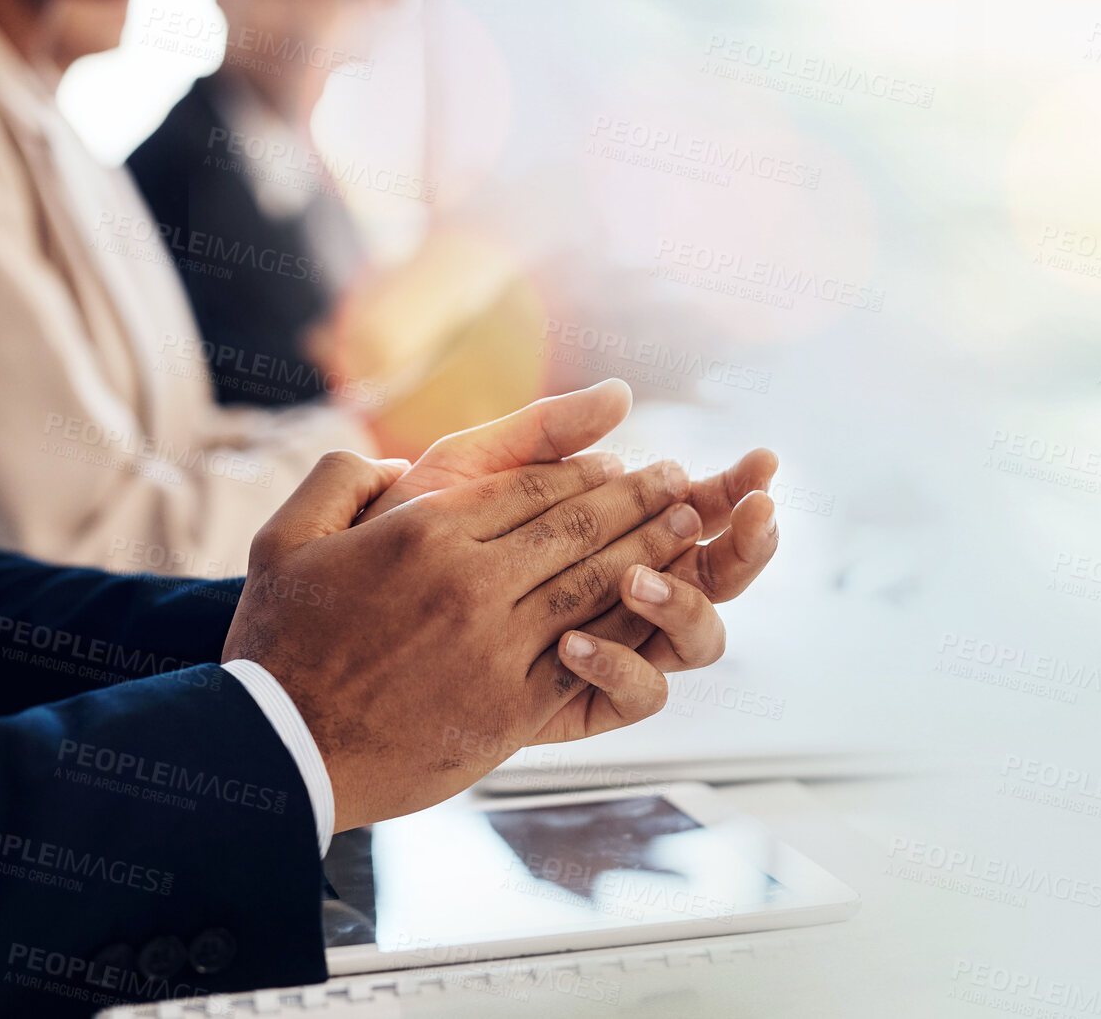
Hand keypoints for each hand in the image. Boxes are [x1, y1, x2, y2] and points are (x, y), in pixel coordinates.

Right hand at [222, 450, 704, 830]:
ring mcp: (495, 645)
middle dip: (636, 500)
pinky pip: (589, 653)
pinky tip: (659, 602)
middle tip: (676, 481)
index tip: (620, 463)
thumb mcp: (284, 540)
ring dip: (650, 549)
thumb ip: (340, 479)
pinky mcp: (512, 705)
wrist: (278, 751)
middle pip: (575, 527)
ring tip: (687, 526)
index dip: (584, 472)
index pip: (528, 487)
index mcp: (421, 531)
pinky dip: (631, 621)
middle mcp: (468, 581)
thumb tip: (393, 459)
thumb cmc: (278, 645)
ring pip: (593, 582)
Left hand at [355, 379, 782, 673]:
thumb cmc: (403, 544)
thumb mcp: (465, 471)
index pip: (698, 511)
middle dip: (745, 540)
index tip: (761, 462)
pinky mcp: (582, 706)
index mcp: (616, 536)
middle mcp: (628, 596)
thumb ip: (541, 431)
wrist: (340, 639)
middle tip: (758, 509)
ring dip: (686, 603)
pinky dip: (620, 666)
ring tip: (641, 575)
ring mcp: (613, 651)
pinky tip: (575, 639)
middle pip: (717, 572)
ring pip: (697, 638)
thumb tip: (621, 394)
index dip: (734, 489)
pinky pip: (638, 696)